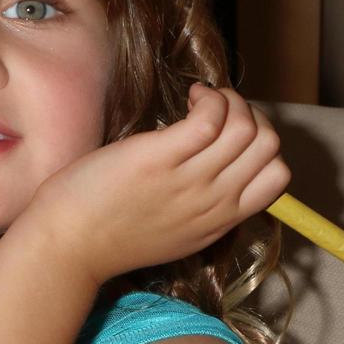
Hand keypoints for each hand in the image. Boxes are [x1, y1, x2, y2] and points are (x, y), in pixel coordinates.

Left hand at [27, 84, 289, 284]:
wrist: (67, 247)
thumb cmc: (108, 234)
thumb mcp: (173, 232)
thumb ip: (200, 208)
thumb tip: (213, 168)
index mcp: (219, 220)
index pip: (277, 178)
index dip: (262, 146)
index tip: (230, 136)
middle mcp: (213, 201)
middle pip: (268, 146)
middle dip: (250, 116)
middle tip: (216, 111)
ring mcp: (189, 180)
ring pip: (246, 127)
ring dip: (229, 100)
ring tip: (200, 100)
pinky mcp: (160, 158)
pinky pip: (210, 118)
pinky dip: (209, 97)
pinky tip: (190, 96)